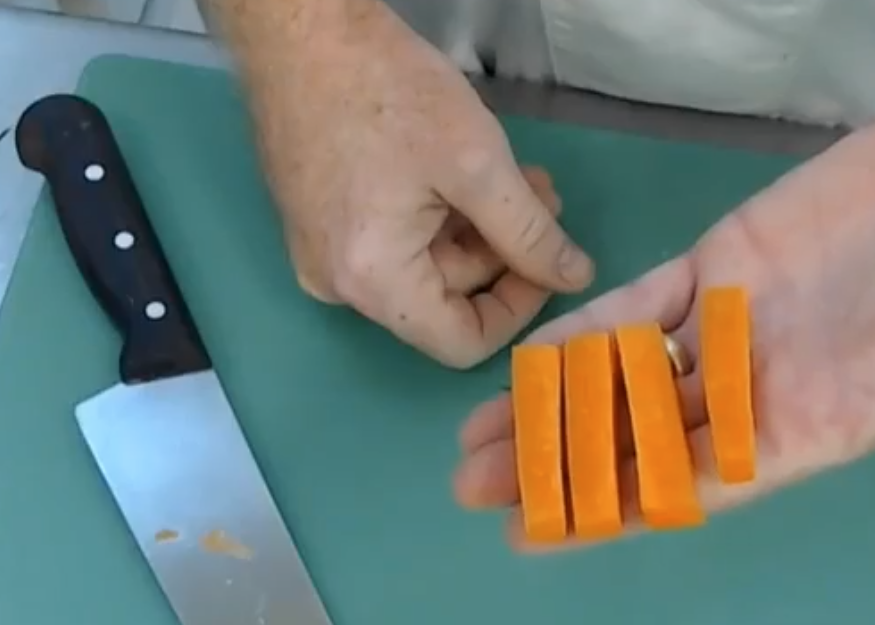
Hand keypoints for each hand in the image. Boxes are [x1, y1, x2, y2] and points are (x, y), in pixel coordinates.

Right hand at [244, 0, 593, 366]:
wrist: (299, 28)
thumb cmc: (386, 90)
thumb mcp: (476, 164)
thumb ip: (530, 232)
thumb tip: (575, 278)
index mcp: (373, 281)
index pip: (461, 343)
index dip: (518, 310)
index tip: (550, 261)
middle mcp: (339, 286)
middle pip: (443, 301)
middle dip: (503, 254)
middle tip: (543, 197)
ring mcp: (322, 255)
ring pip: (422, 269)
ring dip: (477, 230)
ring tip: (517, 176)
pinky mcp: (318, 224)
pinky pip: (391, 243)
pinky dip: (436, 217)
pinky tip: (464, 171)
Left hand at [453, 96, 874, 582]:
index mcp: (813, 429)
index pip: (693, 486)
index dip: (616, 511)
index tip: (541, 537)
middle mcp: (759, 391)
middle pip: (635, 443)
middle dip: (555, 469)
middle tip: (472, 493)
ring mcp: (735, 327)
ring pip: (622, 380)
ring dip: (551, 411)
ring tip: (471, 446)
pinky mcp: (725, 265)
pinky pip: (637, 306)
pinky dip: (583, 332)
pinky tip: (526, 361)